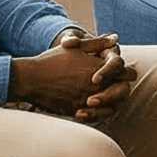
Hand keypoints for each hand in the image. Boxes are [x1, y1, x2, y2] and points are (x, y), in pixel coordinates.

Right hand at [9, 34, 128, 117]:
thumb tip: (115, 39)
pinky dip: (97, 113)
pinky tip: (90, 107)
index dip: (124, 71)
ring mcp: (87, 100)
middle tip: (113, 85)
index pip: (125, 71)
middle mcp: (96, 86)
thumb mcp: (75, 48)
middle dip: (121, 87)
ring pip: (113, 106)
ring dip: (111, 102)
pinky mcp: (77, 111)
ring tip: (102, 96)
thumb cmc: (52, 60)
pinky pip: (96, 117)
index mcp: (99, 67)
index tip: (117, 71)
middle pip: (123, 90)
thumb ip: (97, 44)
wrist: (31, 79)